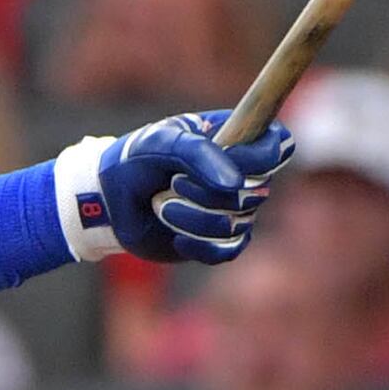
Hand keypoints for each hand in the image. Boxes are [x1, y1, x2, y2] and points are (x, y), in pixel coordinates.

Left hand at [95, 112, 291, 264]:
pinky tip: (176, 236)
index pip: (278, 144)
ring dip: (194, 218)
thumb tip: (236, 184)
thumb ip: (200, 153)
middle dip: (209, 191)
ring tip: (163, 207)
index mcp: (234, 139)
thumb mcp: (160, 142)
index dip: (263, 155)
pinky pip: (227, 250)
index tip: (231, 156)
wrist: (111, 200)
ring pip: (236, 223)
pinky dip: (198, 244)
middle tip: (174, 182)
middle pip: (258, 190)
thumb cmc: (136, 160)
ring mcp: (230, 210)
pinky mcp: (217, 241)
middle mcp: (240, 175)